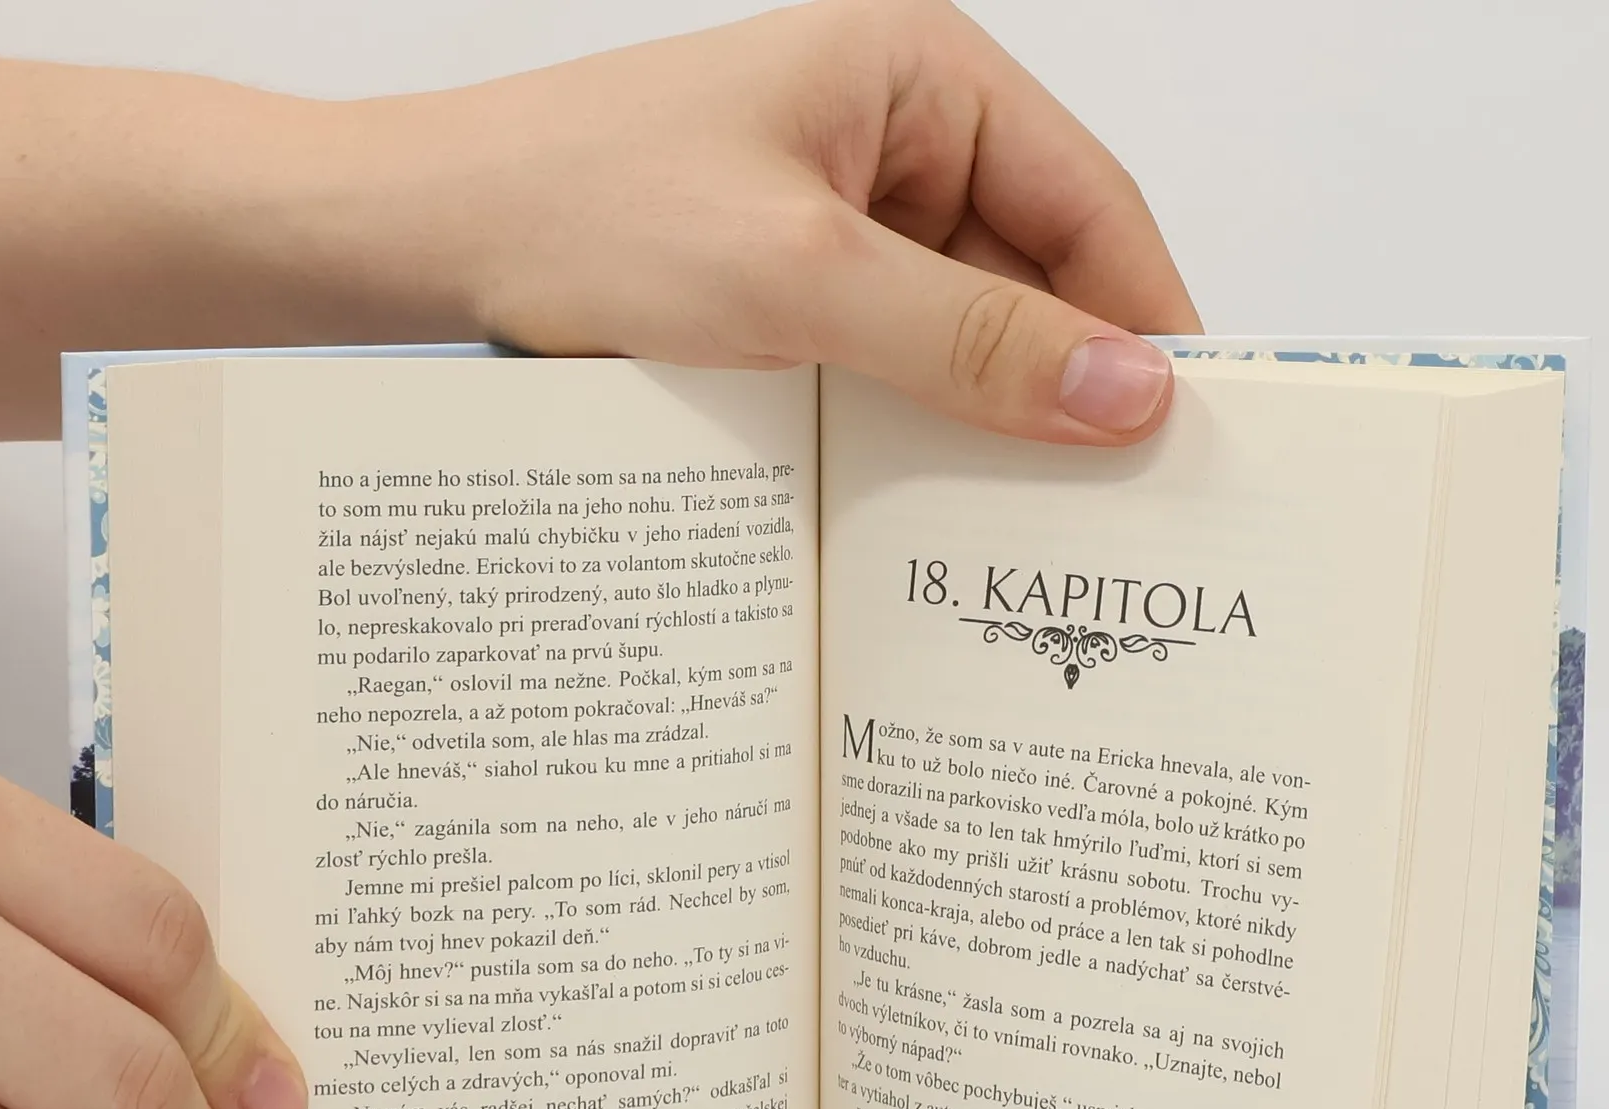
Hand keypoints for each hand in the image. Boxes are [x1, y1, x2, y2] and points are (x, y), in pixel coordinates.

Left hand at [333, 0, 1199, 443]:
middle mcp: (897, 140)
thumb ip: (970, 339)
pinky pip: (893, 363)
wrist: (418, 242)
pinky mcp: (794, 289)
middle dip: (1068, 387)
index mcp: (922, 78)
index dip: (1149, 320)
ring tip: (1028, 531)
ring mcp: (843, 219)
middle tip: (1116, 518)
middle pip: (1036, 277)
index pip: (1090, 205)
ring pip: (965, 334)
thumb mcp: (797, 279)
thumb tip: (1132, 394)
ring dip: (988, 421)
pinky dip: (916, 427)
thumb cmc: (582, 213)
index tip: (1190, 437)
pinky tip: (928, 505)